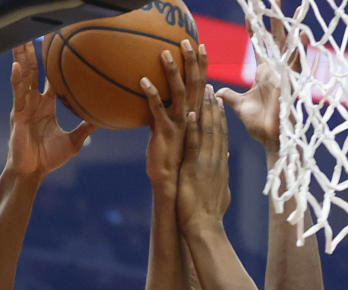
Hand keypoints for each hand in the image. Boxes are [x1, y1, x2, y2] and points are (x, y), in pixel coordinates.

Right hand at [7, 42, 94, 179]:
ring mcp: (24, 107)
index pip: (49, 77)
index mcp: (46, 105)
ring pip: (23, 77)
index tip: (56, 45)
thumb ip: (86, 129)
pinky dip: (17, 80)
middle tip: (34, 31)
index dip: (52, 62)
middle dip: (32, 51)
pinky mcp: (17, 115)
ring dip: (22, 58)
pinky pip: (17, 95)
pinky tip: (17, 66)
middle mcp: (34, 102)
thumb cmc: (49, 159)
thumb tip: (104, 120)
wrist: (33, 173)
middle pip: (33, 70)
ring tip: (21, 40)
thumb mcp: (74, 142)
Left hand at [144, 41, 207, 192]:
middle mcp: (192, 120)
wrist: (174, 188)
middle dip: (193, 62)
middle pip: (196, 85)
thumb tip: (196, 128)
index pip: (205, 90)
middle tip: (188, 41)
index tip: (203, 51)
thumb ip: (192, 134)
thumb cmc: (180, 170)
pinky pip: (157, 109)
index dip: (204, 69)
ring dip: (172, 71)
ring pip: (178, 93)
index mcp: (198, 121)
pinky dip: (151, 94)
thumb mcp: (189, 147)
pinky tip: (143, 80)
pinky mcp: (165, 133)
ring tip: (164, 52)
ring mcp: (180, 126)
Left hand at [177, 88, 231, 233]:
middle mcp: (216, 161)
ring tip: (202, 91)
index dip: (221, 117)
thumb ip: (222, 176)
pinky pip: (193, 144)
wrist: (204, 227)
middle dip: (214, 106)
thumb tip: (225, 164)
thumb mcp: (220, 192)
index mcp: (221, 166)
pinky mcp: (194, 169)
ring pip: (208, 131)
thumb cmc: (209, 215)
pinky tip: (189, 112)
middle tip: (210, 86)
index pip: (223, 136)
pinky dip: (192, 128)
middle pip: (217, 128)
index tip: (218, 101)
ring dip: (205, 110)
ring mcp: (206, 164)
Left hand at [217, 20, 294, 153]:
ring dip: (288, 27)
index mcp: (264, 73)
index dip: (254, 29)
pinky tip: (303, 33)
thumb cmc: (258, 126)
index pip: (258, 45)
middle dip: (273, 18)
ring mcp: (283, 74)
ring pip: (286, 45)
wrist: (270, 140)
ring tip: (289, 9)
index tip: (249, 13)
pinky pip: (296, 62)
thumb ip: (229, 96)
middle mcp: (275, 70)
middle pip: (275, 39)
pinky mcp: (289, 82)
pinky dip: (300, 48)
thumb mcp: (240, 107)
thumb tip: (216, 91)